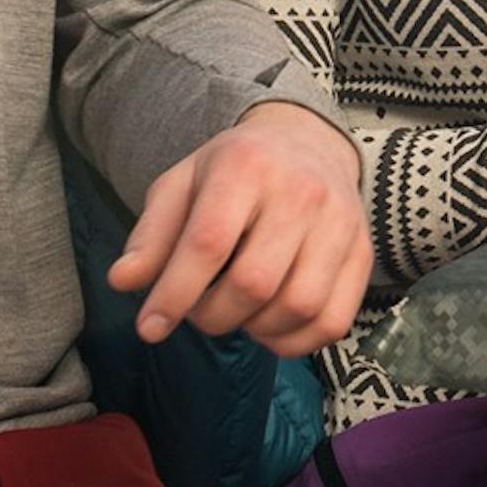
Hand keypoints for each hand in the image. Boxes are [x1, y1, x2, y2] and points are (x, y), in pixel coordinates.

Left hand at [106, 100, 373, 353]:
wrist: (308, 143)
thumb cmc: (234, 171)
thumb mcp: (182, 184)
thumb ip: (151, 233)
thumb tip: (123, 282)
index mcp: (247, 165)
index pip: (209, 243)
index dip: (174, 294)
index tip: (149, 326)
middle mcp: (302, 190)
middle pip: (254, 282)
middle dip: (212, 316)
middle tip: (198, 312)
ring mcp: (341, 222)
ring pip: (298, 306)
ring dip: (255, 330)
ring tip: (236, 314)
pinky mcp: (364, 253)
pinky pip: (332, 322)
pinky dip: (295, 343)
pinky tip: (269, 326)